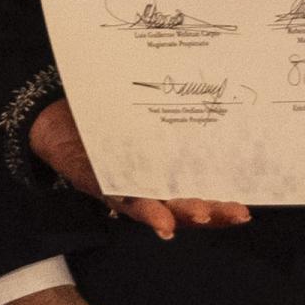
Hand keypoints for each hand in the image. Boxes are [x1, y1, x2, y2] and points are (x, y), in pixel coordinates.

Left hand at [28, 100, 249, 238]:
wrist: (54, 121)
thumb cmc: (105, 117)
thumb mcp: (140, 113)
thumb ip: (169, 109)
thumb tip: (214, 83)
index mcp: (162, 168)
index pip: (200, 188)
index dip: (224, 198)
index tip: (250, 201)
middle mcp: (148, 183)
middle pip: (186, 204)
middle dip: (213, 212)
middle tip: (238, 212)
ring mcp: (125, 186)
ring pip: (162, 207)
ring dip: (183, 214)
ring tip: (203, 215)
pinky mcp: (101, 182)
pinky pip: (125, 200)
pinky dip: (145, 211)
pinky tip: (163, 221)